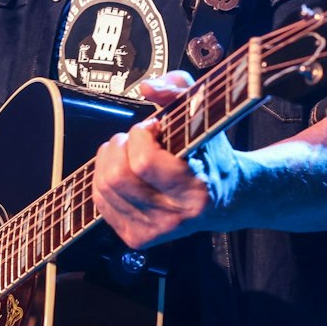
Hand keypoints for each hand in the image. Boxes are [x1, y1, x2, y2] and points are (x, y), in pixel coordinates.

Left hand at [92, 71, 243, 250]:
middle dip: (119, 146)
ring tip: (130, 152)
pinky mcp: (137, 237)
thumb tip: (148, 87)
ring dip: (109, 160)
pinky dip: (104, 179)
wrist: (226, 198)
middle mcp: (174, 217)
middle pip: (117, 177)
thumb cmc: (212, 156)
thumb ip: (178, 90)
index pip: (144, 161)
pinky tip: (126, 172)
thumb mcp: (204, 115)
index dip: (141, 135)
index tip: (153, 127)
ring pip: (103, 188)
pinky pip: (101, 202)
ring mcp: (154, 231)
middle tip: (135, 139)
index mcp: (195, 191)